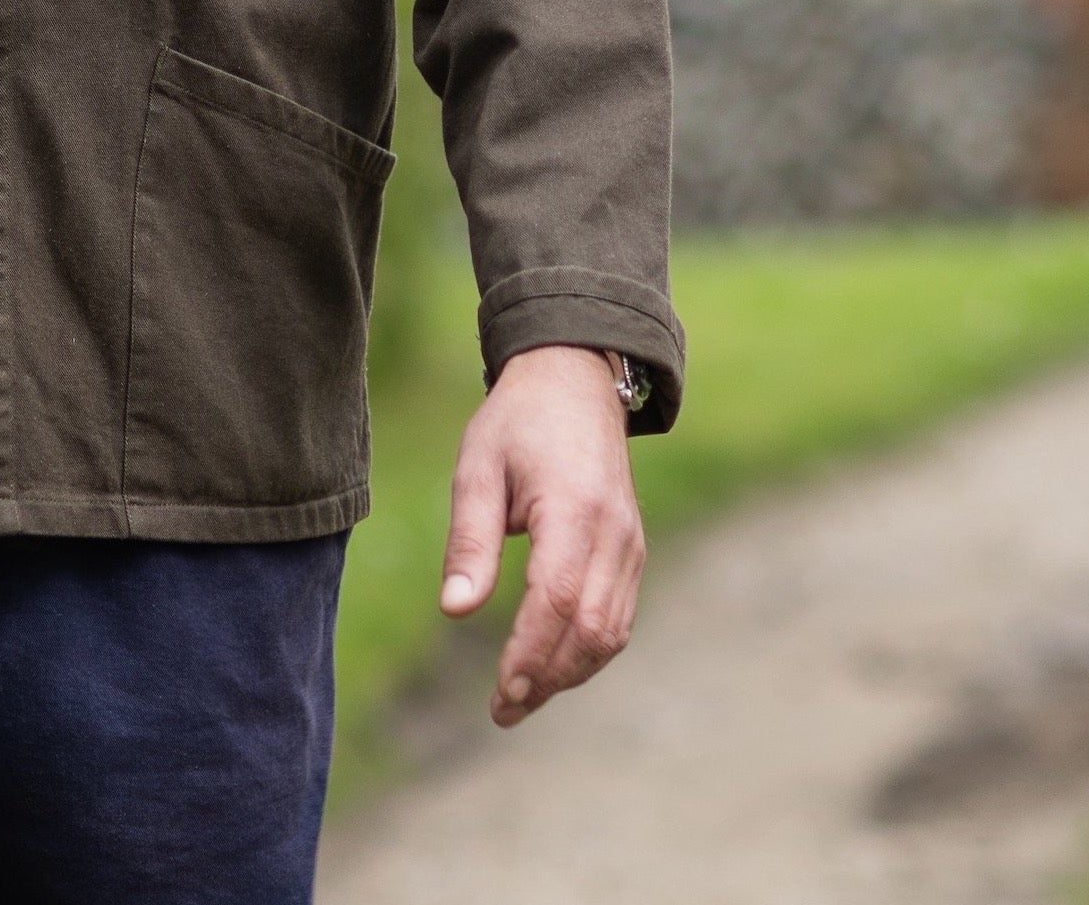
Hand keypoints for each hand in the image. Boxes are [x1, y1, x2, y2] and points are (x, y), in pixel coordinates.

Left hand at [440, 344, 644, 728]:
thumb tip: (455, 611)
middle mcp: (614, 534)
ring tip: (521, 698)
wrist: (573, 380)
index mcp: (573, 509)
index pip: (556, 600)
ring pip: (611, 632)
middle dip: (548, 678)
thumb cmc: (516, 422)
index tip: (500, 693)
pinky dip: (588, 649)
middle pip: (590, 630)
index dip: (530, 654)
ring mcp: (631, 544)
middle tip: (503, 709)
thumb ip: (470, 541)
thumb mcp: (477, 468)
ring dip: (569, 673)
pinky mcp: (633, 550)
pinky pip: (618, 616)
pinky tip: (552, 664)